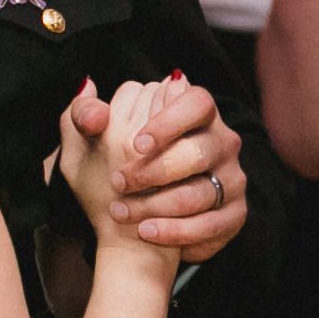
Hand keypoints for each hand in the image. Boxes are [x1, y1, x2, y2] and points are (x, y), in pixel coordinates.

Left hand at [71, 71, 246, 261]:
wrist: (129, 229)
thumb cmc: (112, 175)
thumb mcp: (88, 144)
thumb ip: (83, 114)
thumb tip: (88, 86)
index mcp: (194, 114)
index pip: (197, 103)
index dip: (169, 121)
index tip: (136, 144)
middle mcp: (221, 142)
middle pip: (198, 151)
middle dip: (154, 171)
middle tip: (119, 183)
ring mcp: (232, 179)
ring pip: (201, 191)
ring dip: (156, 204)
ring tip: (122, 212)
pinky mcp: (234, 215)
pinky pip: (211, 224)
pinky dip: (175, 231)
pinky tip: (146, 231)